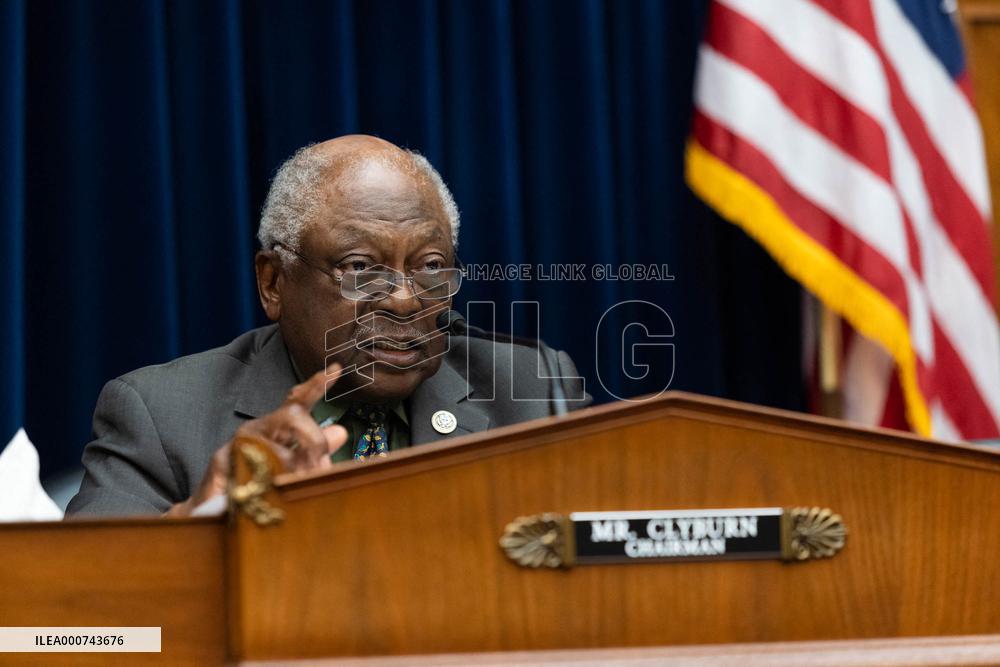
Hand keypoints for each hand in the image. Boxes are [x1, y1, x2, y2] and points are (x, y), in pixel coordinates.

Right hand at [165, 364, 348, 516]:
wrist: (211, 512)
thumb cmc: (254, 487)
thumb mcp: (290, 467)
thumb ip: (314, 450)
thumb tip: (340, 431)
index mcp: (275, 428)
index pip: (297, 402)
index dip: (316, 386)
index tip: (335, 370)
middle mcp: (256, 429)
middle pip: (292, 415)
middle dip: (313, 439)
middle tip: (319, 465)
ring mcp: (237, 443)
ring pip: (275, 442)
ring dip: (293, 467)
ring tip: (298, 486)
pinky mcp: (222, 463)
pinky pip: (253, 466)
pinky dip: (269, 482)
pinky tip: (272, 491)